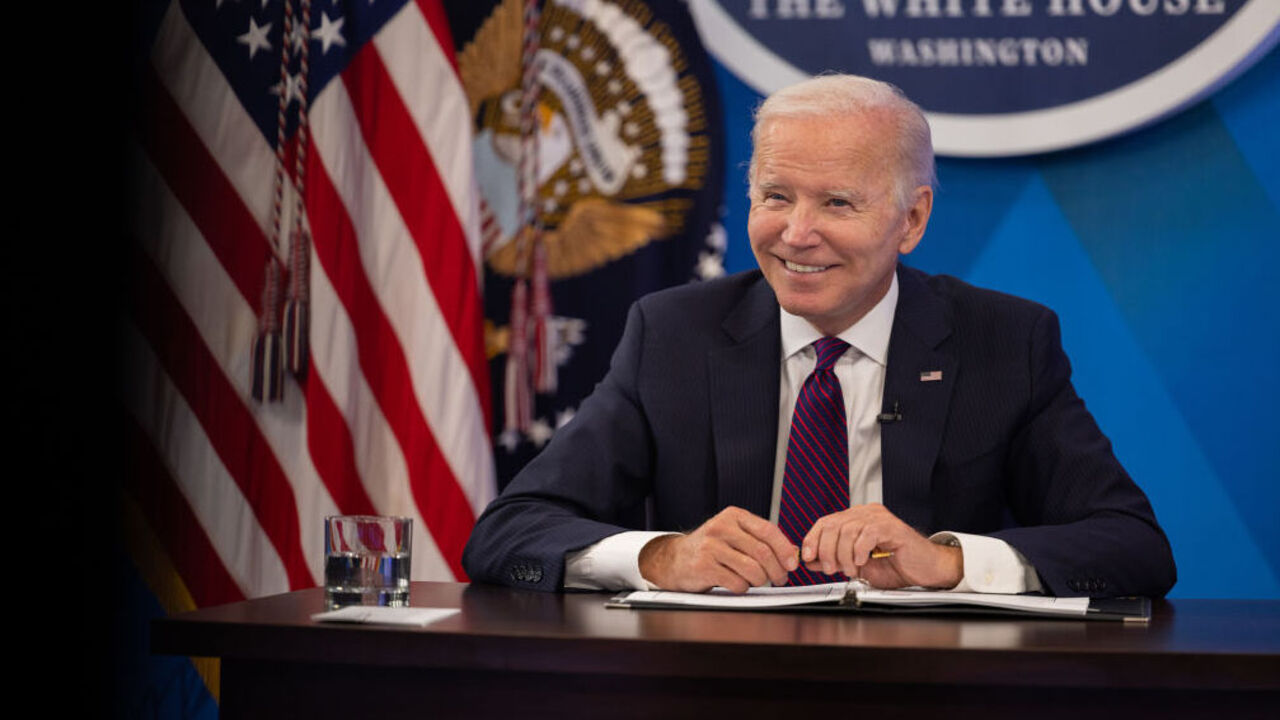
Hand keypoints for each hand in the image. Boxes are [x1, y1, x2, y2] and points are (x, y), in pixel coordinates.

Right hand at [638, 507, 798, 592]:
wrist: (675, 559)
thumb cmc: (710, 548)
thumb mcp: (734, 535)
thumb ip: (760, 540)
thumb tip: (793, 552)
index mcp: (733, 516)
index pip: (768, 530)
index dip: (785, 549)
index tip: (792, 564)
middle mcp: (721, 528)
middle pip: (763, 552)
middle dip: (777, 570)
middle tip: (780, 579)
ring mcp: (711, 547)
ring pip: (752, 569)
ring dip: (760, 581)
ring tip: (757, 581)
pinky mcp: (704, 567)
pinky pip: (737, 583)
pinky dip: (743, 588)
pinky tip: (737, 583)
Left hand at [800, 503, 962, 588]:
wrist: (926, 570)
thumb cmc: (896, 567)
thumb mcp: (857, 567)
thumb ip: (834, 561)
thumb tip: (810, 560)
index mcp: (856, 520)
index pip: (825, 522)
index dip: (812, 539)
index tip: (807, 557)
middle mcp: (866, 514)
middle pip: (833, 525)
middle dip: (826, 550)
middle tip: (831, 568)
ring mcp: (879, 518)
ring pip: (847, 529)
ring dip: (843, 554)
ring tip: (851, 569)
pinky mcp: (892, 527)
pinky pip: (867, 533)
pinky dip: (860, 550)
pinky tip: (863, 561)